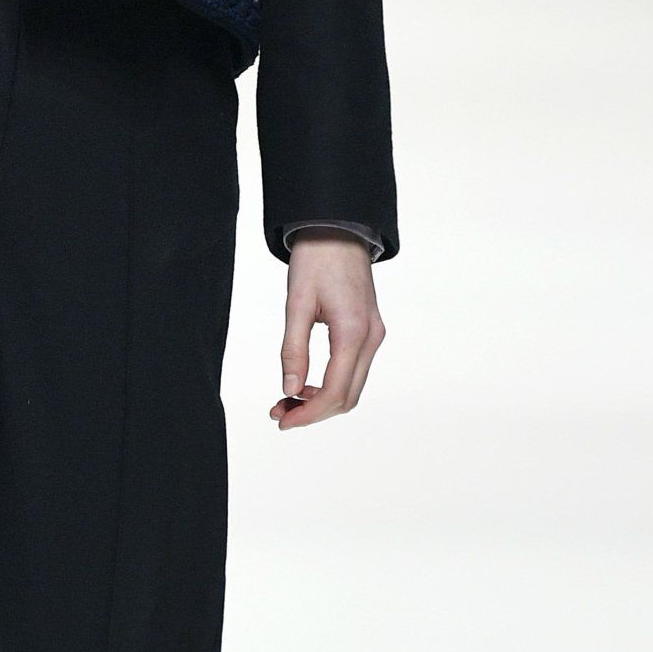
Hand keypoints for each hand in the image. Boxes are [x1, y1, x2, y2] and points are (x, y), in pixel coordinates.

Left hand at [270, 233, 384, 429]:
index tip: (281, 420)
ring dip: (322, 401)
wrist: (337, 231)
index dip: (307, 414)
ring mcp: (374, 335)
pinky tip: (306, 385)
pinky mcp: (369, 332)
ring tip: (288, 400)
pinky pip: (354, 372)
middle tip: (278, 412)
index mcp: (352, 331)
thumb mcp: (295, 303)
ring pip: (352, 388)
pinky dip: (331, 386)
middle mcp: (370, 337)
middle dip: (313, 412)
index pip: (334, 391)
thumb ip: (292, 349)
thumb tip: (289, 391)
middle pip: (347, 397)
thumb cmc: (316, 260)